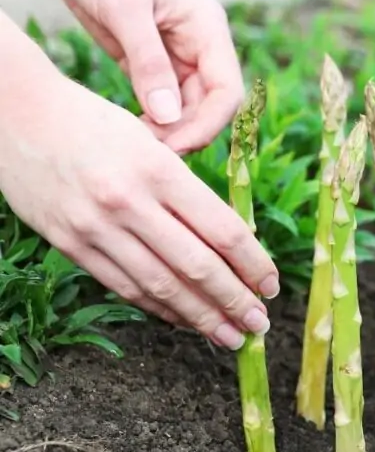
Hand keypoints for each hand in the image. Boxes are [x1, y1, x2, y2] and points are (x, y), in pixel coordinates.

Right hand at [0, 73, 278, 349]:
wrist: (16, 114)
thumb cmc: (95, 123)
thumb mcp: (151, 143)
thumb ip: (185, 193)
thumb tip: (229, 245)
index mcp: (159, 169)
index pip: (222, 230)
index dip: (254, 264)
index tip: (272, 285)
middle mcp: (128, 202)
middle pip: (197, 266)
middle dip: (235, 301)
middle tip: (260, 325)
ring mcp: (96, 228)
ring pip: (161, 286)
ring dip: (201, 317)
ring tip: (229, 336)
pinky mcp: (70, 245)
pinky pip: (125, 287)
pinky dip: (160, 308)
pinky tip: (184, 320)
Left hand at [28, 0, 243, 154]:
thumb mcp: (125, 7)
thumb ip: (149, 63)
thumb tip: (169, 116)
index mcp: (206, 29)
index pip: (227, 90)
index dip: (209, 125)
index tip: (176, 145)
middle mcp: (198, 46)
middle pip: (209, 107)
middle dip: (185, 133)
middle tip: (149, 152)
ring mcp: (176, 56)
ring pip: (187, 109)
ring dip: (169, 131)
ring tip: (136, 142)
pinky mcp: (152, 63)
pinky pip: (164, 103)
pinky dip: (153, 121)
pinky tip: (132, 128)